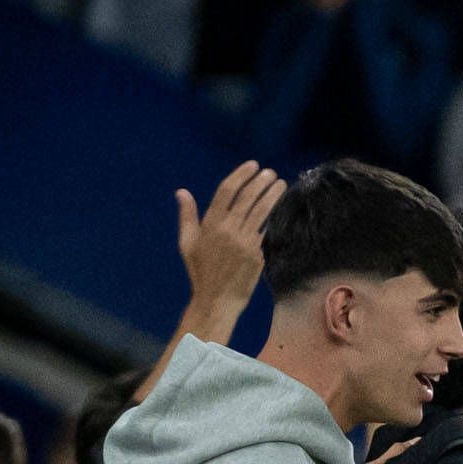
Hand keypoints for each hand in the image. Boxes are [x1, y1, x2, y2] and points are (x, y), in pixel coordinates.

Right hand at [178, 160, 279, 312]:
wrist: (217, 298)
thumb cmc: (200, 270)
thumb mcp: (187, 242)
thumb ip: (187, 215)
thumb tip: (182, 191)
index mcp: (210, 224)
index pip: (227, 191)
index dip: (241, 175)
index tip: (252, 165)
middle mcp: (228, 230)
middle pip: (247, 198)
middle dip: (260, 182)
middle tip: (270, 172)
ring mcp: (245, 241)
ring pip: (261, 211)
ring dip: (272, 195)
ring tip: (280, 183)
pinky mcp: (257, 252)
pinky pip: (265, 229)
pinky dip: (271, 216)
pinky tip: (278, 206)